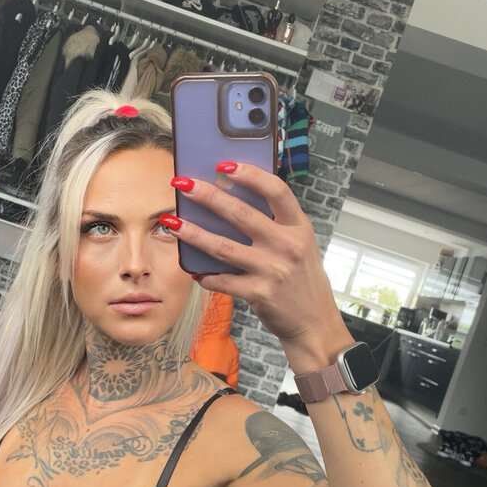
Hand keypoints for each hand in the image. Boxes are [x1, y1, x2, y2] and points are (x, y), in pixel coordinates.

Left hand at [164, 164, 350, 368]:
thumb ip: (275, 223)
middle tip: (183, 183)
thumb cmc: (302, 279)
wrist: (314, 321)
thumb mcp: (300, 244)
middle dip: (207, 196)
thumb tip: (232, 199)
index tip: (225, 165)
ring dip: (193, 233)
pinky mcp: (259, 294)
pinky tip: (192, 270)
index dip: (250, 175)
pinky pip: (223, 281)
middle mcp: (287, 246)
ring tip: (172, 222)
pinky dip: (205, 275)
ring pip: (223, 247)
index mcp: (298, 227)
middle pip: (241, 214)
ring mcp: (272, 270)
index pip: (276, 191)